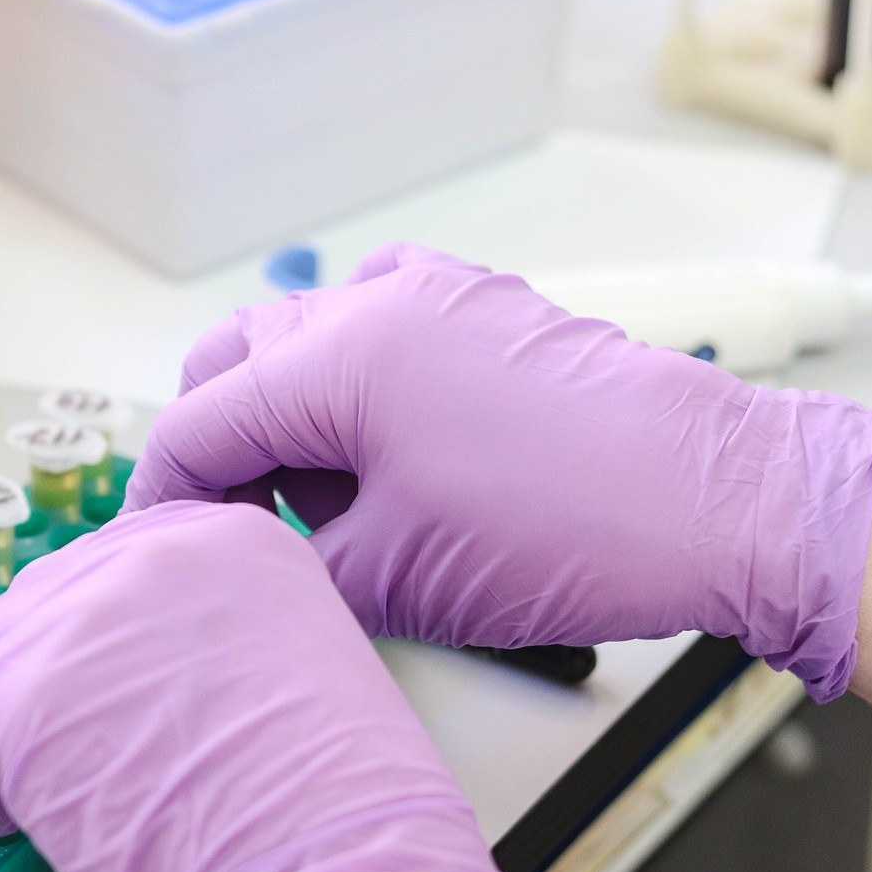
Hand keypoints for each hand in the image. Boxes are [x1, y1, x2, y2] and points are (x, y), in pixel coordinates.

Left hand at [0, 501, 539, 871]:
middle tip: (75, 753)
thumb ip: (223, 638)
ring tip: (41, 796)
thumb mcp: (305, 666)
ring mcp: (73, 617)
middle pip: (48, 599)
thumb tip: (143, 677)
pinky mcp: (13, 693)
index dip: (104, 639)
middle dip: (52, 678)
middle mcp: (145, 552)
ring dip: (7, 723)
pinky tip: (13, 821)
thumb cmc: (339, 812)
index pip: (123, 562)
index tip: (108, 695)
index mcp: (230, 536)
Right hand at [124, 244, 871, 700]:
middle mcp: (369, 303)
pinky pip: (377, 316)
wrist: (715, 505)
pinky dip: (351, 372)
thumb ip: (287, 560)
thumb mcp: (389, 578)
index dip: (161, 499)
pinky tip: (381, 432)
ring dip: (283, 412)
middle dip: (217, 446)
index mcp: (331, 361)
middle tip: (239, 527)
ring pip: (301, 336)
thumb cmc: (563, 536)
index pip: (196, 425)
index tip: (157, 551)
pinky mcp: (483, 306)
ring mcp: (432, 293)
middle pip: (233, 364)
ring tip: (331, 500)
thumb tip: (249, 557)